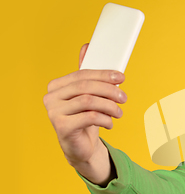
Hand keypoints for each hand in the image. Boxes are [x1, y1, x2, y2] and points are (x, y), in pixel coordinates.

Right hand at [43, 44, 126, 184]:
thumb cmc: (85, 118)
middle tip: (123, 97)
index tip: (121, 76)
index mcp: (57, 86)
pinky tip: (109, 123)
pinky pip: (89, 117)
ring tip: (119, 112)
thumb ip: (87, 75)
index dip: (104, 74)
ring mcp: (54, 112)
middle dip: (109, 90)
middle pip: (86, 86)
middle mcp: (51, 97)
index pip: (82, 74)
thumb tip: (86, 47)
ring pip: (89, 101)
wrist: (80, 146)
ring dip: (110, 106)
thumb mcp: (88, 95)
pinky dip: (105, 119)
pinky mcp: (62, 127)